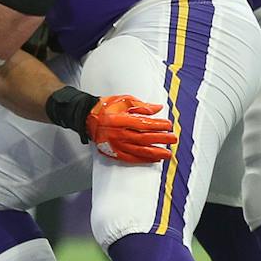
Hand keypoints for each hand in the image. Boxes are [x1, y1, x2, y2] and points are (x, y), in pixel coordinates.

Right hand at [45, 86, 176, 163]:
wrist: (87, 118)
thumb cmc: (106, 107)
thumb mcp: (123, 101)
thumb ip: (141, 105)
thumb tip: (157, 108)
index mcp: (122, 120)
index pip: (145, 124)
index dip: (158, 125)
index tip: (169, 125)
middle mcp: (120, 134)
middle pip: (145, 138)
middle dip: (161, 139)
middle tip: (173, 139)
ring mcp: (117, 145)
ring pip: (140, 151)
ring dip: (155, 153)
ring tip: (167, 154)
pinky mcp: (114, 152)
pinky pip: (131, 158)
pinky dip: (143, 159)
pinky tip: (153, 159)